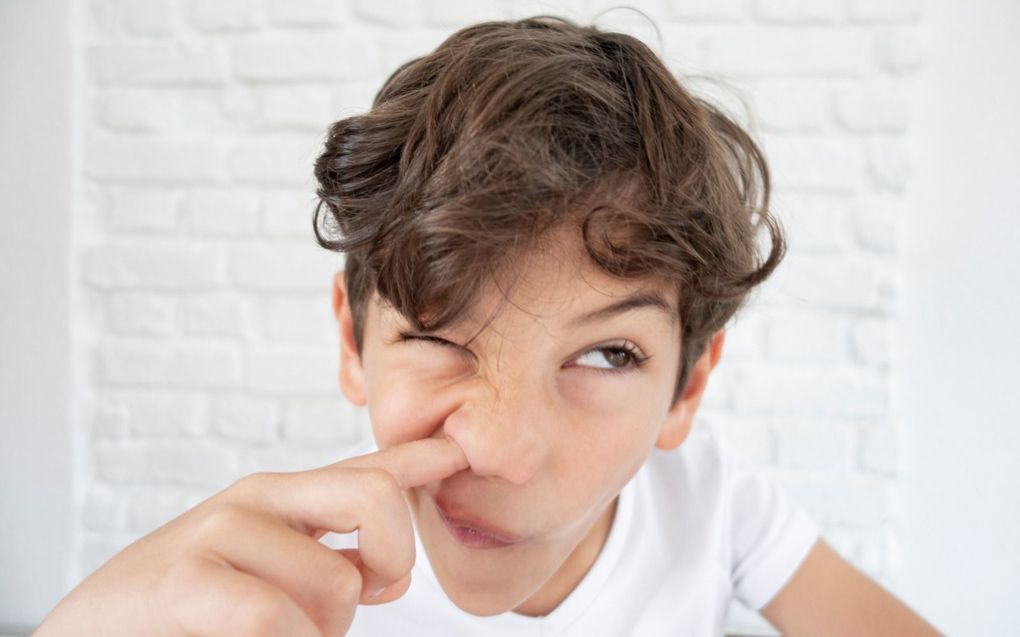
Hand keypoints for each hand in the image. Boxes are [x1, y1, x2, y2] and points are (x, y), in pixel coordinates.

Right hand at [33, 436, 467, 636]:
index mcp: (285, 498)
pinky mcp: (188, 577)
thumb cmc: (190, 609)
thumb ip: (332, 565)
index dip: (423, 457)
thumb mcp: (270, 576)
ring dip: (317, 634)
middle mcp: (260, 498)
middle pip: (375, 496)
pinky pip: (277, 620)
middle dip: (393, 556)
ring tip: (264, 631)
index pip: (368, 466)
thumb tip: (389, 576)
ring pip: (335, 588)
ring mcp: (223, 531)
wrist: (94, 631)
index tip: (468, 449)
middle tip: (369, 594)